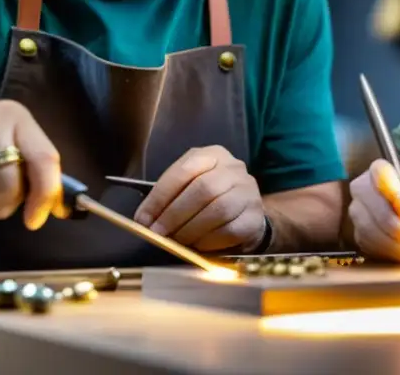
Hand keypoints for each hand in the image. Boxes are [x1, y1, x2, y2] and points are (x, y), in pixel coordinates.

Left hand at [134, 145, 265, 252]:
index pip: (185, 170)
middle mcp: (235, 168)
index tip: (143, 218)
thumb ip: (169, 197)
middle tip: (158, 233)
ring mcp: (249, 192)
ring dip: (191, 229)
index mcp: (214, 155)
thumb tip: (144, 219)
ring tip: (176, 240)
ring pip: (219, 209)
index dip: (161, 196)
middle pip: (204, 189)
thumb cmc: (209, 198)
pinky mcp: (255, 217)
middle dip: (174, 214)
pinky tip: (197, 245)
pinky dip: (208, 240)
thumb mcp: (189, 185)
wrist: (245, 212)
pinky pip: (230, 230)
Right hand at [348, 159, 399, 263]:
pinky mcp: (357, 234)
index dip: (398, 201)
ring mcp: (356, 213)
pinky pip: (369, 246)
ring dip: (395, 247)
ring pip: (369, 232)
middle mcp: (361, 188)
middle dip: (398, 233)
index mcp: (380, 169)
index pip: (381, 180)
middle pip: (374, 211)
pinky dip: (389, 254)